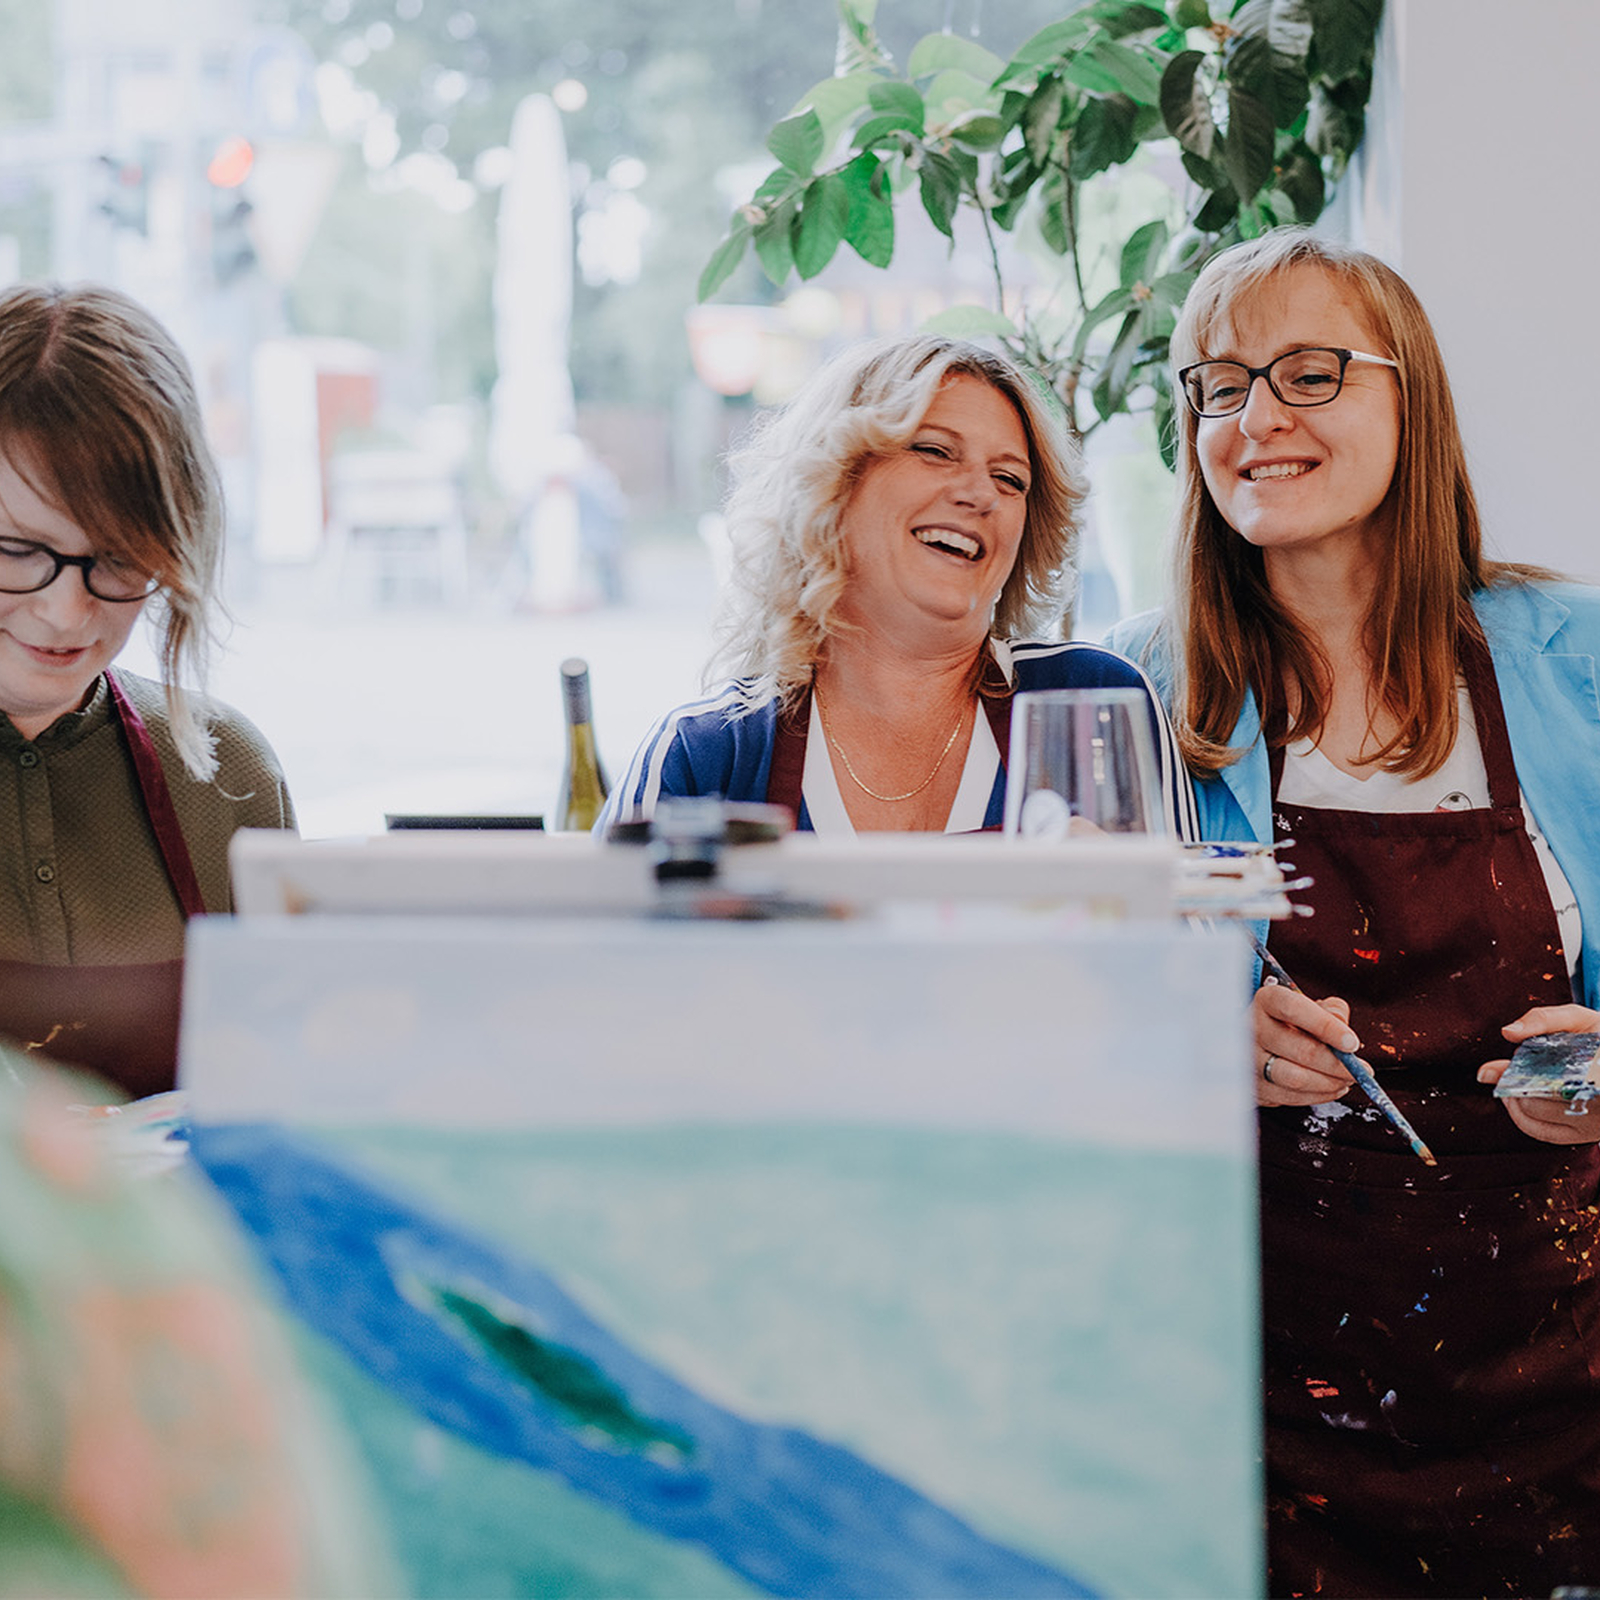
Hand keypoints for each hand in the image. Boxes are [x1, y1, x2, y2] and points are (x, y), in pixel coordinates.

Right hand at [1252, 976, 1362, 1106]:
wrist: (1256, 1040)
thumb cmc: (1290, 1021)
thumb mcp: (1310, 1006)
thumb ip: (1332, 1011)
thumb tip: (1345, 1031)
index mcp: (1267, 1000)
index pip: (1294, 1009)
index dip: (1326, 1026)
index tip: (1352, 1043)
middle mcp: (1252, 1028)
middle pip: (1301, 1049)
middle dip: (1339, 1064)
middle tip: (1361, 1070)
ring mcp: (1250, 1059)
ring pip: (1296, 1078)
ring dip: (1330, 1083)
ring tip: (1348, 1080)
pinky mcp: (1255, 1086)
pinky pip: (1291, 1097)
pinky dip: (1319, 1096)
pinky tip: (1333, 1087)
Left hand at [1478, 1004, 1599, 1144]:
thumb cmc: (1597, 1035)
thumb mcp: (1577, 1019)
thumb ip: (1543, 1020)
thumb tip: (1507, 1032)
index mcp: (1595, 1077)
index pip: (1547, 1083)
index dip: (1515, 1076)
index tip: (1494, 1068)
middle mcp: (1596, 1107)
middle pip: (1536, 1104)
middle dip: (1513, 1087)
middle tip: (1506, 1071)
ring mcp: (1591, 1127)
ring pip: (1536, 1122)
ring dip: (1514, 1103)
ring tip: (1510, 1083)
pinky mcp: (1583, 1136)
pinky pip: (1543, 1133)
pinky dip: (1522, 1118)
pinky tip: (1517, 1099)